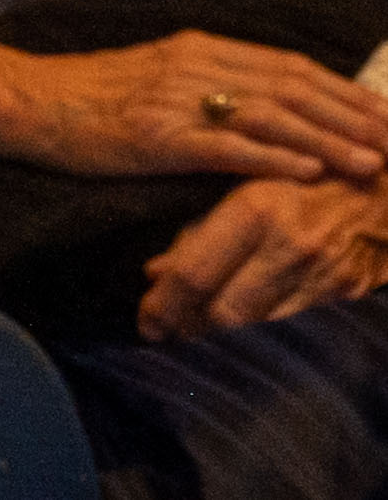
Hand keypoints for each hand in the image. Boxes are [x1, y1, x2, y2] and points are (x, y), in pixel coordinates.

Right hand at [0, 32, 387, 182]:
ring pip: (271, 117)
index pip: (292, 67)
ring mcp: (176, 100)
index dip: (345, 92)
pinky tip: (308, 173)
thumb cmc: (92, 95)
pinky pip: (226, 147)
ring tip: (372, 164)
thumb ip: (213, 83)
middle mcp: (195, 65)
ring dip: (328, 142)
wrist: (25, 100)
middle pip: (293, 88)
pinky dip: (273, 160)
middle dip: (353, 118)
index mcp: (200, 47)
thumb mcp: (159, 76)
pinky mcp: (156, 136)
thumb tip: (274, 105)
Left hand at [142, 170, 387, 338]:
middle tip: (165, 334)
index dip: (162, 306)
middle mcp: (290, 247)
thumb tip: (156, 274)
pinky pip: (295, 326)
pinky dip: (264, 335)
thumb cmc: (302, 171)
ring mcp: (324, 275)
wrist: (383, 181)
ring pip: (260, 328)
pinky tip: (244, 331)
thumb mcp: (245, 181)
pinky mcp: (348, 293)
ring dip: (223, 339)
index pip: (196, 275)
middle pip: (225, 313)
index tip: (145, 324)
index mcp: (255, 211)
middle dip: (188, 330)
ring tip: (196, 335)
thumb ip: (200, 228)